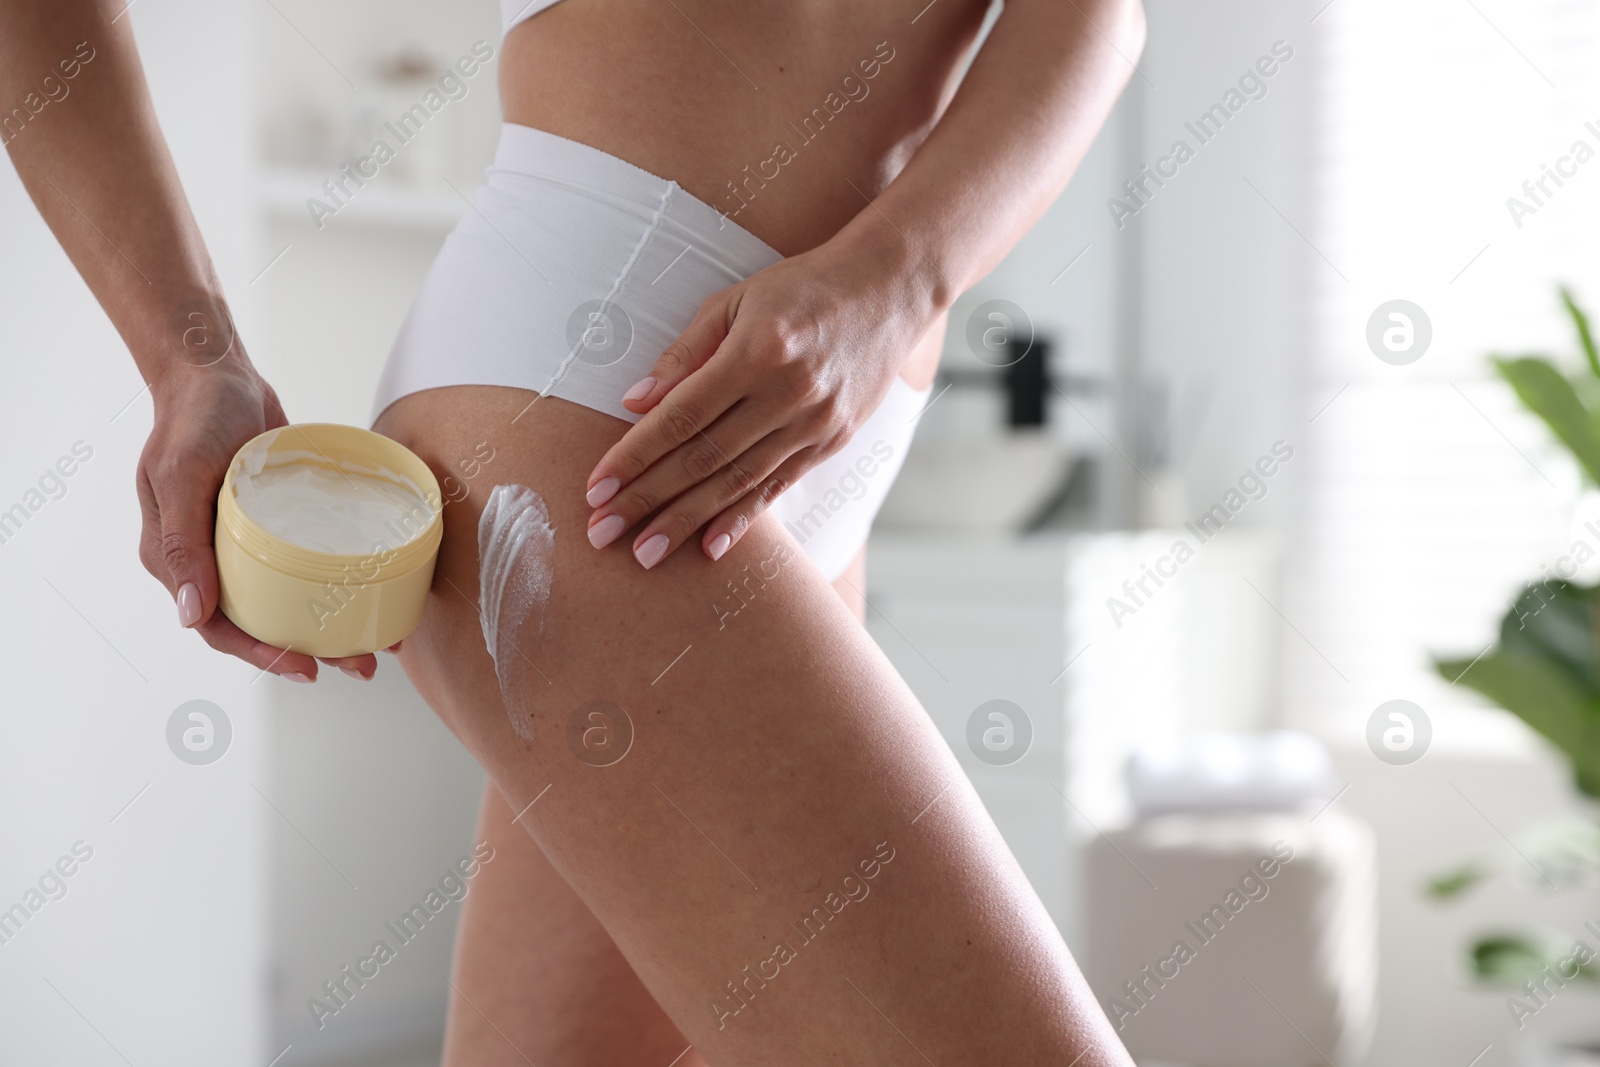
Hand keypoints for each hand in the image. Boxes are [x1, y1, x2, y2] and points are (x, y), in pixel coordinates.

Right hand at [137, 358, 379, 680]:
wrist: (215, 371)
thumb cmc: (191, 418)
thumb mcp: (180, 476)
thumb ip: (182, 544)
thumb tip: (190, 615)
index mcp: (181, 558)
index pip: (220, 627)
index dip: (261, 655)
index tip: (304, 668)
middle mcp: (213, 558)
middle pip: (261, 621)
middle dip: (310, 651)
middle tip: (361, 666)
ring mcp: (246, 540)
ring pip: (288, 597)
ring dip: (329, 623)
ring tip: (377, 642)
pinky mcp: (276, 520)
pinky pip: (306, 559)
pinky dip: (336, 578)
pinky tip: (373, 589)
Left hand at [582, 235, 934, 567]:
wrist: (890, 289)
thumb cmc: (803, 287)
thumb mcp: (737, 300)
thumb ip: (685, 352)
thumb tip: (635, 402)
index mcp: (756, 351)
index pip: (680, 416)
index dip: (633, 456)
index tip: (595, 488)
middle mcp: (786, 393)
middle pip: (703, 457)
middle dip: (647, 499)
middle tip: (602, 534)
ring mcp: (813, 422)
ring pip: (737, 482)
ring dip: (685, 521)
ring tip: (643, 554)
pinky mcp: (831, 440)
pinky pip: (778, 487)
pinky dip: (741, 519)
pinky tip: (709, 546)